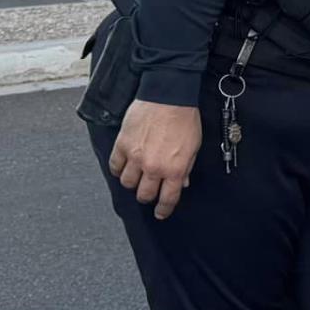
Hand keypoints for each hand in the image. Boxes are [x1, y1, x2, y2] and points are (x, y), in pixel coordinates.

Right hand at [109, 99, 201, 219]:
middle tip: (148, 191)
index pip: (167, 199)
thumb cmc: (184, 119)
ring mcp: (136, 157)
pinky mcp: (122, 145)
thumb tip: (182, 182)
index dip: (163, 210)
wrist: (168, 96)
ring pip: (127, 183)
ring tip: (136, 176)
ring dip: (132, 183)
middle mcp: (154, 167)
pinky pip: (115, 166)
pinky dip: (118, 169)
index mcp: (175, 169)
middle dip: (147, 196)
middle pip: (144, 194)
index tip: (160, 213)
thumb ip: (186, 167)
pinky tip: (123, 166)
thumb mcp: (194, 147)